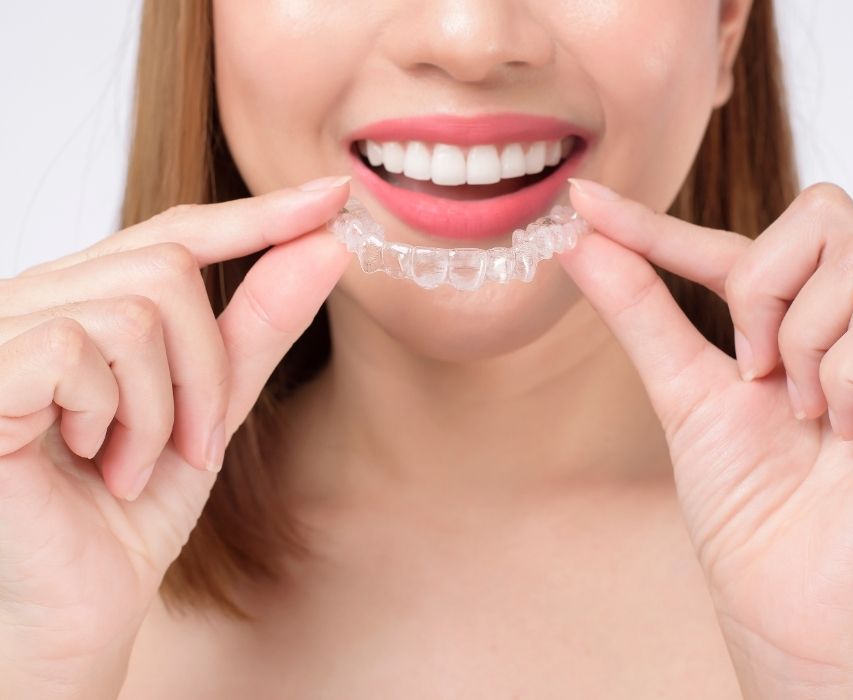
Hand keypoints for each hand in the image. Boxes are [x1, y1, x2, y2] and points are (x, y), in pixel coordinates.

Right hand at [0, 176, 352, 697]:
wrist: (76, 604)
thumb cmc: (130, 508)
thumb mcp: (214, 405)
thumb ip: (261, 325)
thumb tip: (326, 244)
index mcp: (87, 301)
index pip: (176, 233)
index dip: (256, 214)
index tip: (331, 193)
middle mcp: (37, 299)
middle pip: (167, 267)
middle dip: (207, 367)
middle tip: (193, 443)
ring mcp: (4, 330)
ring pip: (138, 310)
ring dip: (165, 408)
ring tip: (133, 464)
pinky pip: (83, 348)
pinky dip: (118, 417)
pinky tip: (91, 462)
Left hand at [559, 179, 852, 698]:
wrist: (798, 603)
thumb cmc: (752, 511)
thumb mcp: (686, 395)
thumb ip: (642, 312)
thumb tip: (580, 243)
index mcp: (794, 326)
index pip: (727, 247)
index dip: (653, 222)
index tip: (581, 200)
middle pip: (815, 216)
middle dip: (763, 290)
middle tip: (757, 370)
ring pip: (847, 261)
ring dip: (803, 349)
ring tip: (812, 419)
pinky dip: (843, 375)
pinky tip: (852, 430)